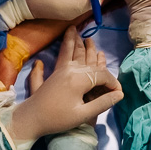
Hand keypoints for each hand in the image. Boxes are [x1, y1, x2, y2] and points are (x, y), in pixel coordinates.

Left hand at [9, 27, 122, 141]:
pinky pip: (64, 55)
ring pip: (74, 52)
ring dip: (78, 42)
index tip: (118, 93)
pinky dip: (67, 46)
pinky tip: (65, 39)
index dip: (113, 83)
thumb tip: (119, 94)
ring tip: (80, 30)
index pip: (102, 75)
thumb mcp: (83, 114)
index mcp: (79, 79)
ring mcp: (62, 69)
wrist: (31, 118)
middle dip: (98, 59)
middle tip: (104, 54)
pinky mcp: (56, 72)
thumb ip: (102, 103)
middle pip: (90, 61)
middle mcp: (71, 70)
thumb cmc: (57, 119)